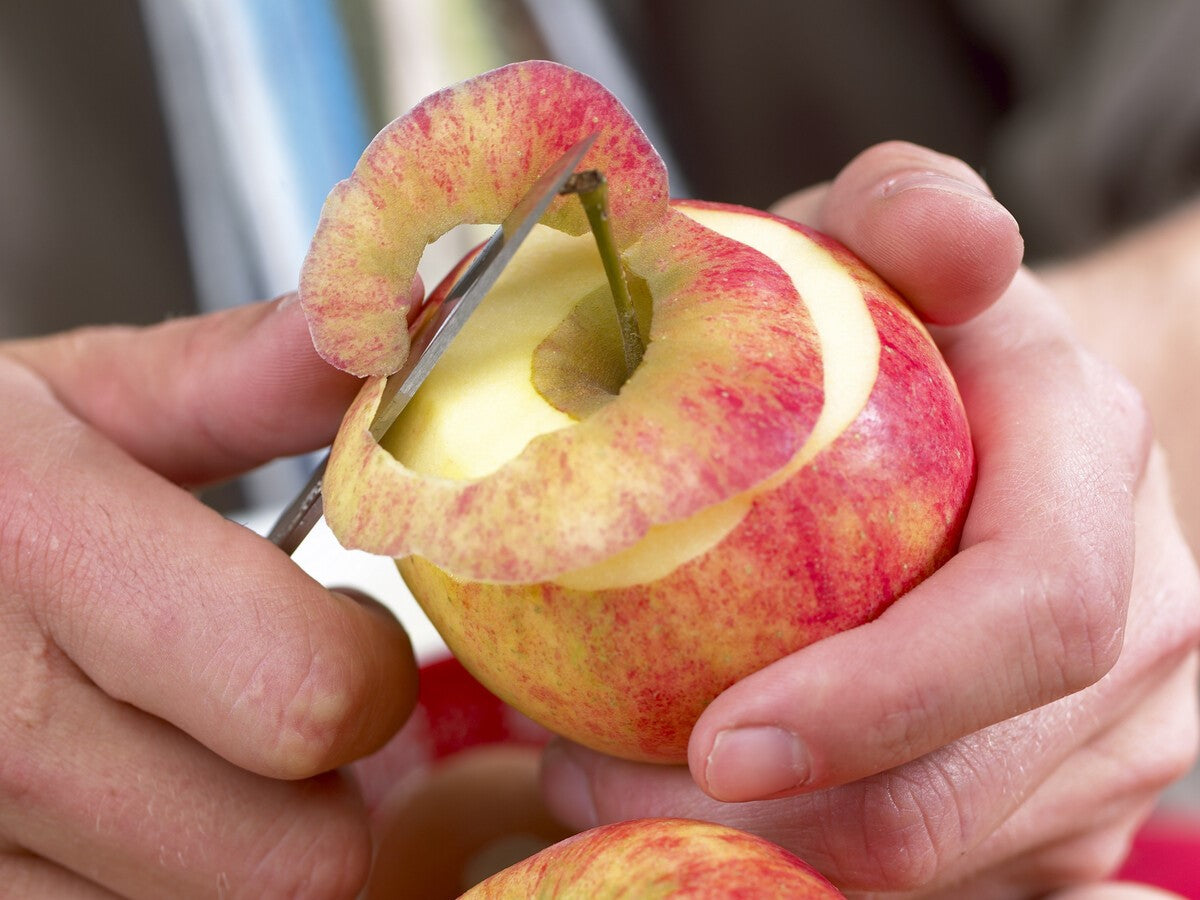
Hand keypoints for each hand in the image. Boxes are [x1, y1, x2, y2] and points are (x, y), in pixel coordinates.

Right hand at [0, 296, 419, 896]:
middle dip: (330, 784)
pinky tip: (129, 810)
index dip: (368, 670)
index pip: (308, 693)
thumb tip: (377, 323)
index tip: (340, 626)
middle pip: (295, 861)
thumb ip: (234, 373)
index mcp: (33, 544)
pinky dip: (165, 892)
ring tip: (191, 752)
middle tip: (280, 704)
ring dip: (249, 850)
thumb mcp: (58, 398)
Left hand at [539, 143, 1199, 896]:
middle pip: (973, 793)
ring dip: (765, 859)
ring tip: (610, 790)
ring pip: (945, 867)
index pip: (1030, 616)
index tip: (718, 743)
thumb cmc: (909, 322)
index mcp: (1093, 470)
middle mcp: (1143, 624)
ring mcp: (1112, 736)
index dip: (884, 703)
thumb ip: (910, 209)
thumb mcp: (889, 230)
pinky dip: (801, 864)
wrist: (1001, 415)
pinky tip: (694, 810)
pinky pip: (935, 881)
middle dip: (780, 830)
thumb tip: (956, 247)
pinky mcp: (1061, 805)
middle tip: (593, 791)